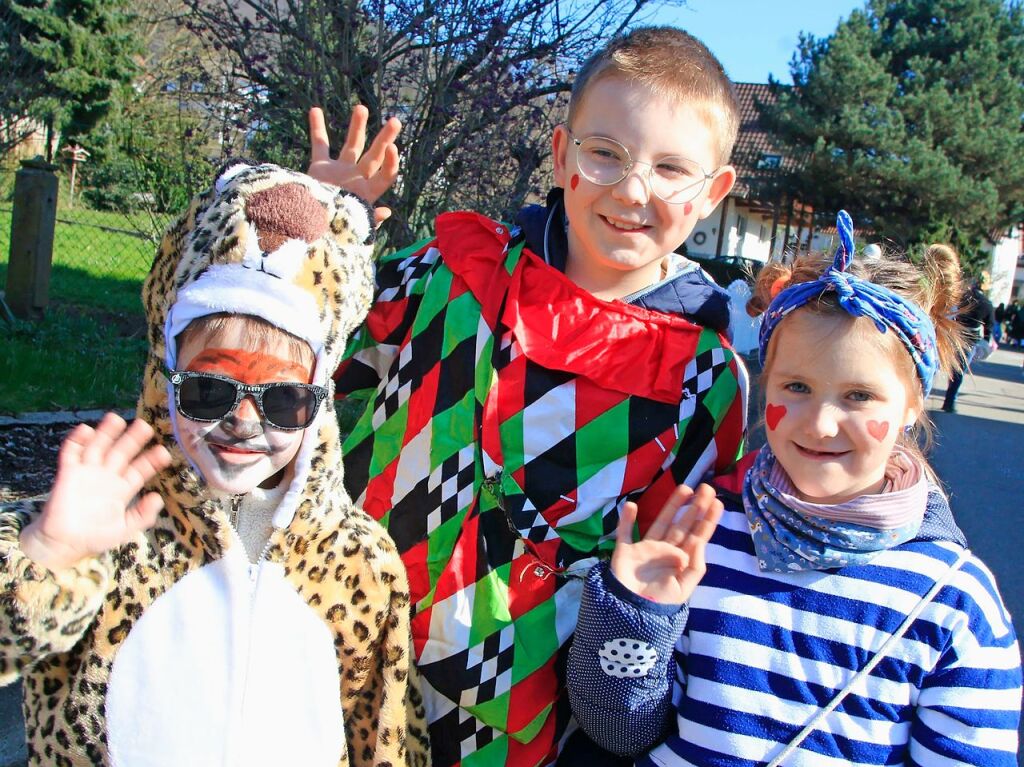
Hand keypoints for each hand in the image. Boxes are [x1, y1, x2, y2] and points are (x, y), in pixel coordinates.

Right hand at [20, 413, 171, 569]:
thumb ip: (142, 516)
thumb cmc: (96, 536)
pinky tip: (86, 430)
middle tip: (145, 426)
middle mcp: (107, 475)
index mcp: (123, 487)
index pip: (140, 469)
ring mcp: (87, 472)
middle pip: (122, 452)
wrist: (65, 544)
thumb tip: (158, 498)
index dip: (151, 460)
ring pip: (99, 447)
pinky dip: (77, 441)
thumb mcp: (125, 529)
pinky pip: (71, 454)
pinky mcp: (68, 474)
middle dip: (133, 439)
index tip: (164, 452)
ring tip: (116, 418)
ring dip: (106, 433)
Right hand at [307, 105, 401, 225]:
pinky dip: (317, 128)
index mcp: (368, 193)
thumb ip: (370, 219)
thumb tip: (387, 211)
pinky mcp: (320, 168)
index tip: (393, 147)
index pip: (386, 175)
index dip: (391, 162)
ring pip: (351, 145)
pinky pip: (320, 145)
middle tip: (395, 122)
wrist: (305, 229)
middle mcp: (357, 180)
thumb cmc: (333, 230)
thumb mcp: (354, 227)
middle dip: (385, 138)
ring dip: (357, 127)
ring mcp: (340, 172)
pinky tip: (315, 110)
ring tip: (362, 107)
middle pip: (375, 156)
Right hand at [610, 483, 722, 603]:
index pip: (697, 537)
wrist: (631, 615)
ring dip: (671, 506)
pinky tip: (631, 505)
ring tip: (684, 488)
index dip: (707, 520)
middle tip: (707, 488)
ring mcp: (645, 549)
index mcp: (680, 561)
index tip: (718, 503)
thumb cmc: (659, 603)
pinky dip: (626, 520)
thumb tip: (696, 543)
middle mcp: (665, 551)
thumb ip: (694, 567)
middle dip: (695, 507)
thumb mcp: (683, 589)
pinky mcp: (625, 551)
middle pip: (682, 525)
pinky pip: (625, 533)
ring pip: (660, 522)